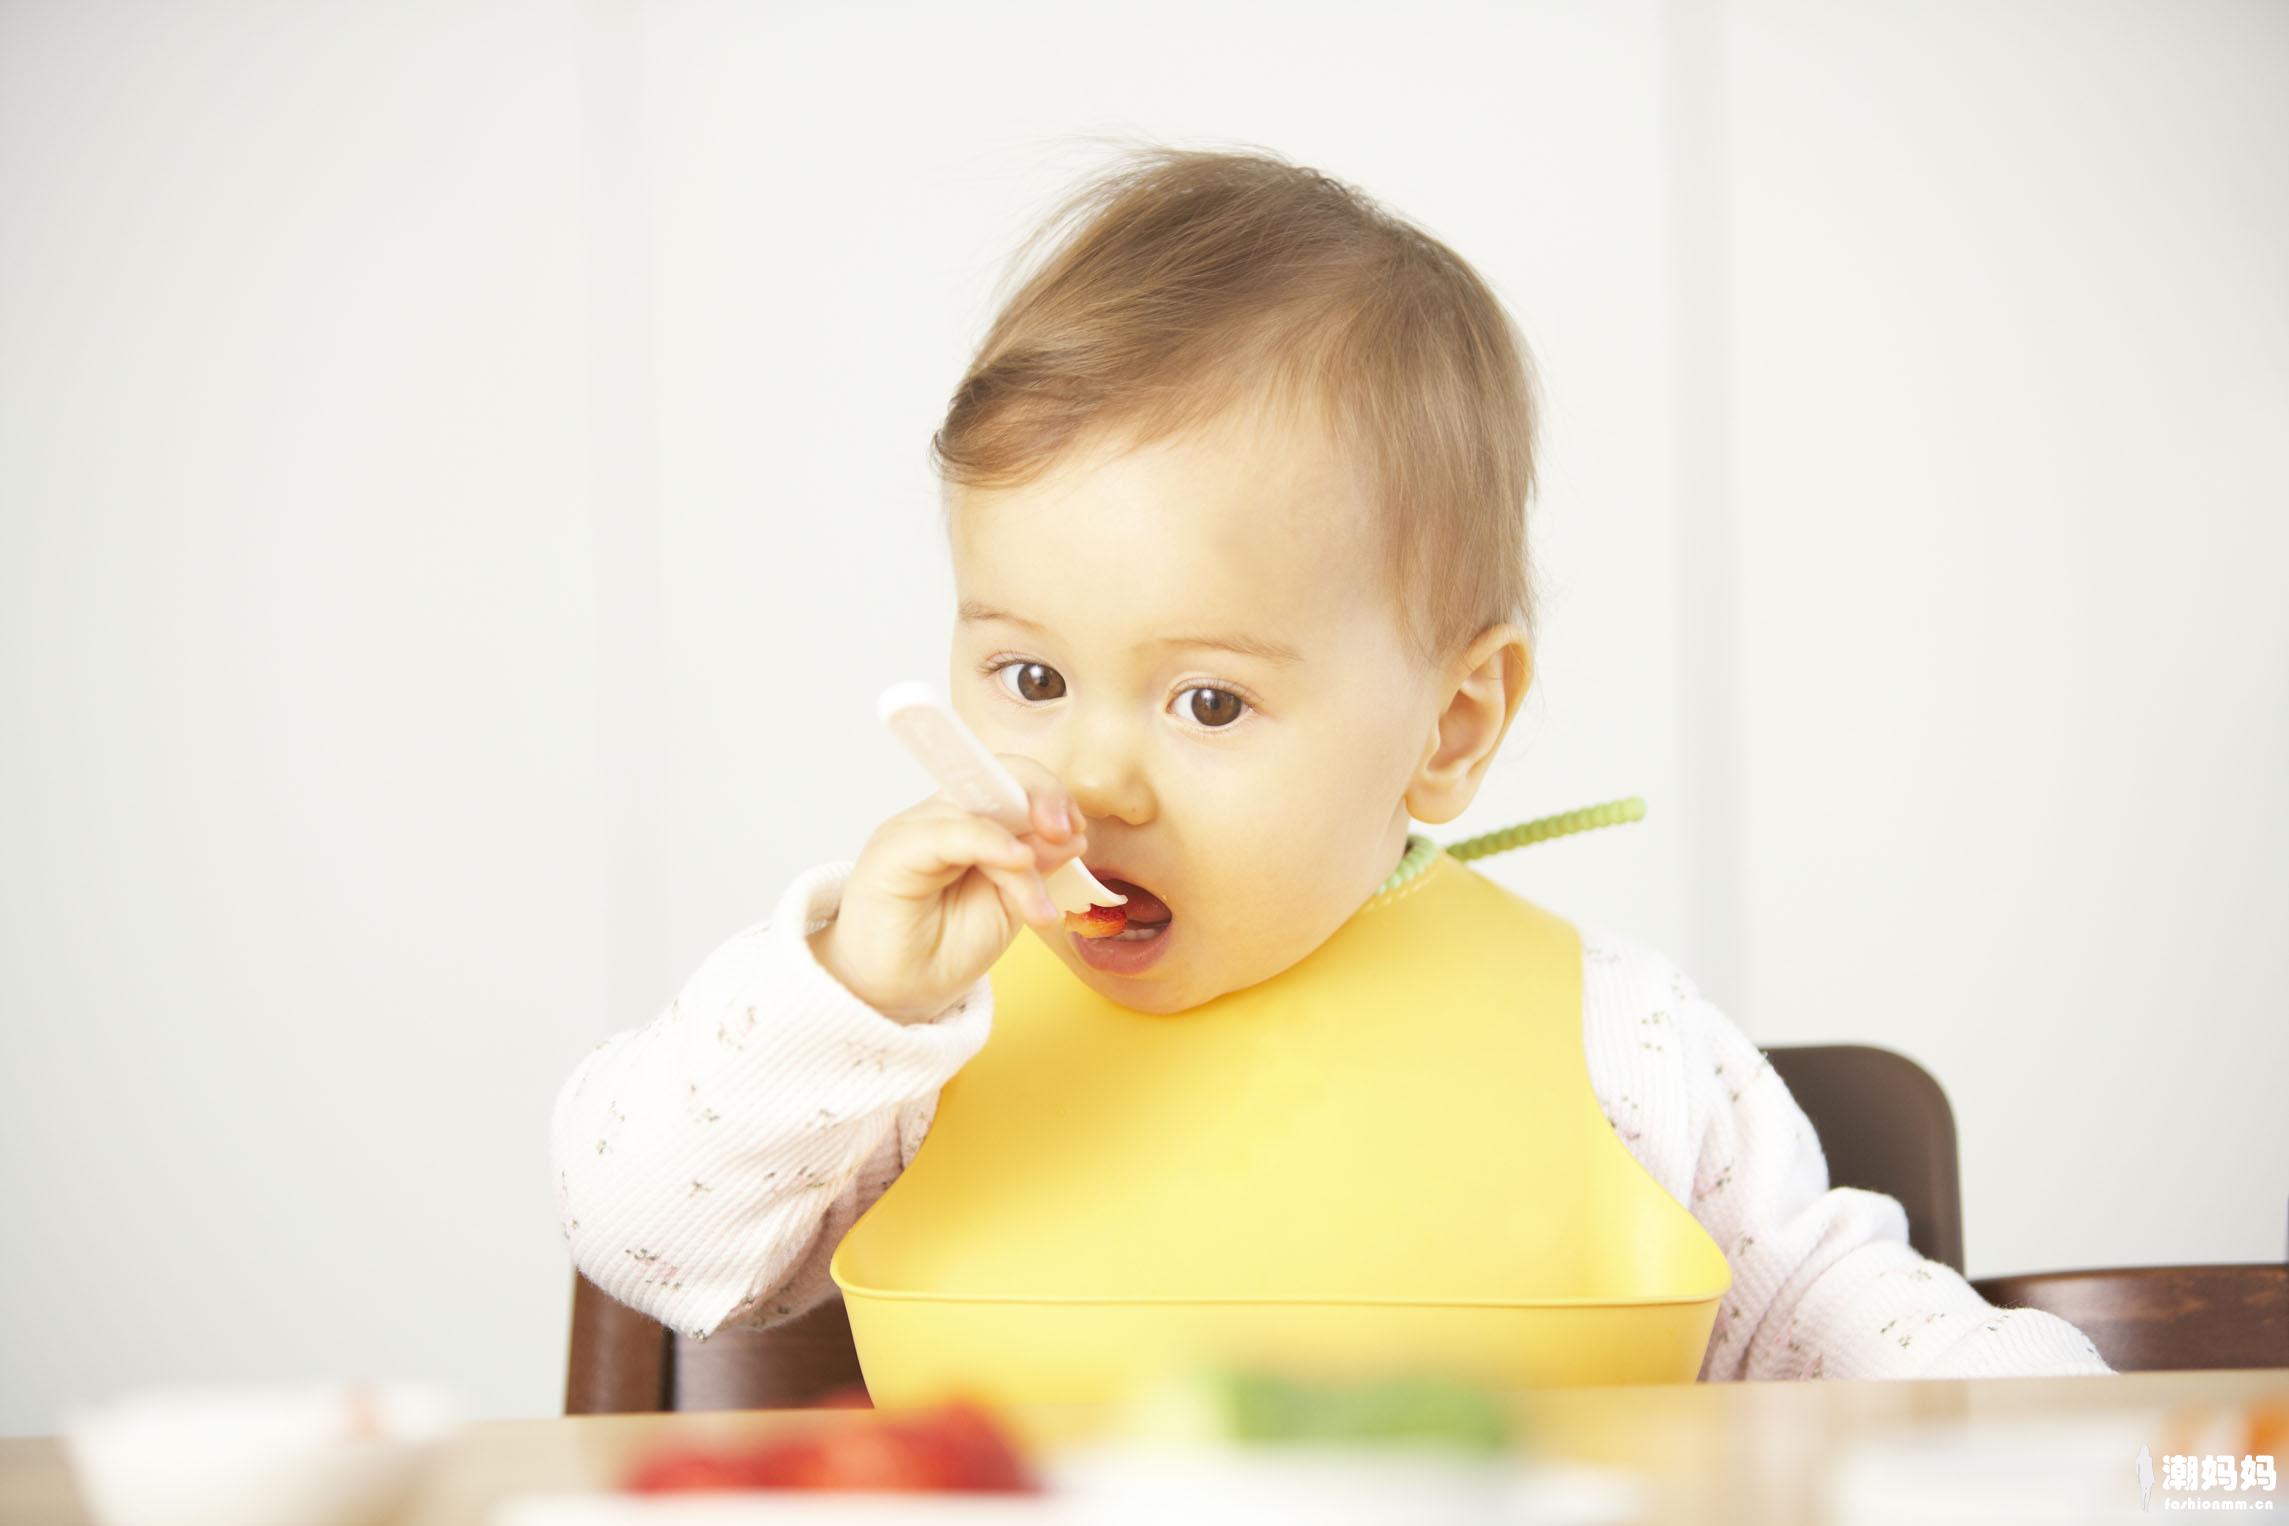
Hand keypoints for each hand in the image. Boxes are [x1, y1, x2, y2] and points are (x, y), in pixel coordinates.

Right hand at [808, 755, 1087, 1023]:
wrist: (896, 992)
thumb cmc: (946, 948)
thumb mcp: (1008, 906)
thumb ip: (1034, 869)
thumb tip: (1072, 836)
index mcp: (974, 824)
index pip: (1014, 784)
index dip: (1050, 797)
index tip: (1076, 831)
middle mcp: (945, 818)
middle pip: (999, 778)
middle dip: (1044, 796)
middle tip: (1068, 834)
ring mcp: (918, 828)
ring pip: (984, 814)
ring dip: (1024, 857)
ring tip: (1037, 909)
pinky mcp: (895, 849)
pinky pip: (948, 832)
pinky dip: (988, 842)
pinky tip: (1016, 861)